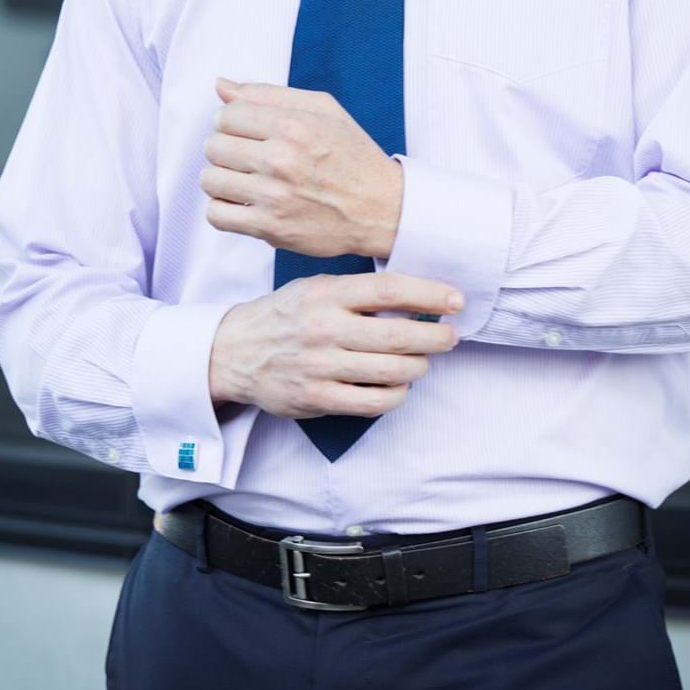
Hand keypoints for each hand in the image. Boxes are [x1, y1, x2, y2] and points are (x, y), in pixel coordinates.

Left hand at [199, 76, 403, 260]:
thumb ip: (268, 94)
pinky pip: (216, 215)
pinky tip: (244, 202)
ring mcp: (274, 196)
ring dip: (222, 179)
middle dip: (226, 149)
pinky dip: (224, 209)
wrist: (382, 208)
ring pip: (210, 180)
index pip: (225, 115)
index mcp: (293, 125)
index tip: (246, 132)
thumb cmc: (352, 156)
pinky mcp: (271, 228)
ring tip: (245, 179)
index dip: (231, 122)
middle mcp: (281, 159)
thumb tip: (220, 86)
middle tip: (248, 157)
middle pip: (213, 146)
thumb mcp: (323, 109)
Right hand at [208, 271, 461, 416]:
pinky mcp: (317, 398)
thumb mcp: (314, 287)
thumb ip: (357, 291)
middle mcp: (325, 327)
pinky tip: (400, 386)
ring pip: (391, 371)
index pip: (389, 289)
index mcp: (326, 293)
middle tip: (451, 336)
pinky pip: (373, 402)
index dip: (430, 294)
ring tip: (424, 360)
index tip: (456, 300)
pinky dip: (396, 395)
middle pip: (398, 334)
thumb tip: (415, 297)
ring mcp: (321, 365)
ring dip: (419, 366)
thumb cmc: (284, 315)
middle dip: (435, 336)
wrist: (233, 351)